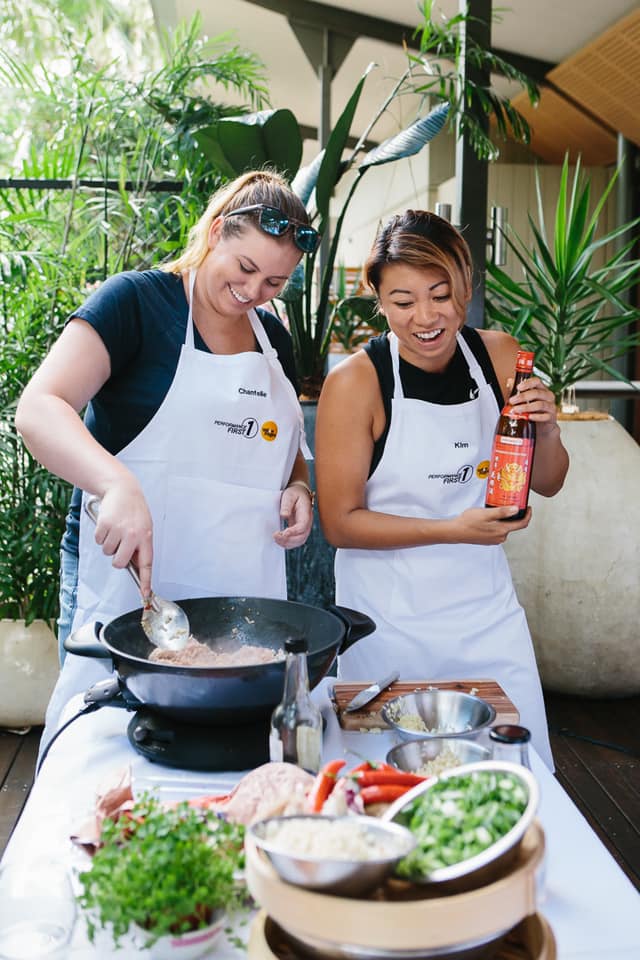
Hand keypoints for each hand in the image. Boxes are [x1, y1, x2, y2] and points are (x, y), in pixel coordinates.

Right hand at [92, 482, 153, 597]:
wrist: (122, 489)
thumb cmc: (134, 509)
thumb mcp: (144, 526)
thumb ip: (140, 545)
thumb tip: (135, 565)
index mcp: (146, 537)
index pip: (146, 564)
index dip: (145, 581)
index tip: (145, 594)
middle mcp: (133, 535)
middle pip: (119, 563)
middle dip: (117, 559)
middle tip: (119, 546)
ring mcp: (118, 530)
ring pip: (107, 552)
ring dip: (109, 543)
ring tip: (115, 529)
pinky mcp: (104, 525)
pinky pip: (99, 541)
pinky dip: (101, 535)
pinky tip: (108, 524)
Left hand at [273, 483, 313, 548]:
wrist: (299, 493)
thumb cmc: (294, 493)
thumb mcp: (289, 495)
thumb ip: (287, 505)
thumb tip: (284, 515)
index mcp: (306, 513)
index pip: (302, 526)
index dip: (294, 531)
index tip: (284, 533)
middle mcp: (307, 522)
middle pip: (302, 537)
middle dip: (289, 540)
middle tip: (275, 536)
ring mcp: (304, 527)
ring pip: (299, 541)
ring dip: (288, 543)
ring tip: (276, 538)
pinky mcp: (298, 530)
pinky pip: (296, 541)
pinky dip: (288, 543)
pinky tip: (279, 540)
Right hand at [450, 506, 531, 544]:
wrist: (455, 531)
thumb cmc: (468, 522)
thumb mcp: (486, 513)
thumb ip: (502, 512)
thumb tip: (516, 509)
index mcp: (501, 531)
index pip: (522, 524)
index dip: (528, 515)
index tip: (528, 508)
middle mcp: (500, 537)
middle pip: (514, 525)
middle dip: (515, 515)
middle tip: (512, 504)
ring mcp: (494, 540)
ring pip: (505, 527)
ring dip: (505, 519)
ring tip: (499, 508)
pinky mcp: (488, 540)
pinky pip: (498, 530)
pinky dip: (498, 523)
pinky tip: (490, 517)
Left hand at [508, 376, 558, 436]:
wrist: (541, 426)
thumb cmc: (532, 410)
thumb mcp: (524, 400)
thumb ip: (518, 391)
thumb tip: (509, 381)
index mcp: (541, 389)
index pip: (537, 381)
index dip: (528, 383)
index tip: (518, 387)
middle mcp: (548, 396)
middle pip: (537, 393)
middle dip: (523, 397)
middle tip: (512, 401)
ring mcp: (551, 406)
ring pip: (540, 405)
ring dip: (526, 407)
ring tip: (516, 410)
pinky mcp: (551, 417)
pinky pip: (545, 416)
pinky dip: (536, 417)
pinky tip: (529, 417)